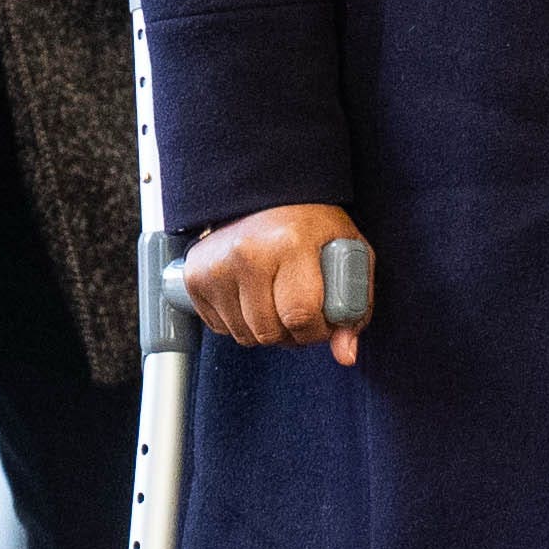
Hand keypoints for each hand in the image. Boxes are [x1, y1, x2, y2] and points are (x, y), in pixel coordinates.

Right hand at [181, 200, 372, 360]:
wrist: (265, 194)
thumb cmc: (311, 225)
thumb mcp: (348, 254)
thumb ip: (353, 306)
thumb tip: (345, 354)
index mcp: (290, 243)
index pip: (300, 315)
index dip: (316, 331)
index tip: (323, 321)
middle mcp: (247, 254)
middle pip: (269, 332)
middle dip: (292, 334)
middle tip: (301, 313)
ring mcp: (216, 266)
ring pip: (245, 336)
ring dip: (266, 331)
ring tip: (278, 302)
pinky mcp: (195, 276)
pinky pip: (220, 328)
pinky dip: (240, 323)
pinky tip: (252, 297)